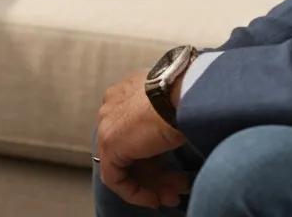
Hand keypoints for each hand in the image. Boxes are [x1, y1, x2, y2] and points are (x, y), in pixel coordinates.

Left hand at [95, 72, 188, 208]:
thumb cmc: (184, 94)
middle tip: (177, 188)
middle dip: (155, 174)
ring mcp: (107, 123)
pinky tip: (155, 199)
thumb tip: (169, 139)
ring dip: (151, 186)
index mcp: (126, 92)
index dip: (155, 157)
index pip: (134, 132)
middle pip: (130, 150)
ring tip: (173, 196)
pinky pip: (115, 178)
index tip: (175, 169)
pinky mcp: (109, 142)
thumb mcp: (173, 105)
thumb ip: (164, 120)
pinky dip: (135, 193)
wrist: (179, 92)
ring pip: (124, 165)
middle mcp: (112, 105)